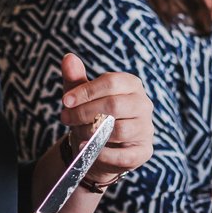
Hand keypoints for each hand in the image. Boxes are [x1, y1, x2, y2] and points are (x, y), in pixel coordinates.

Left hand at [59, 53, 153, 185]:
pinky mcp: (143, 151)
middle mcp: (143, 105)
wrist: (98, 148)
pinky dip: (102, 154)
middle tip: (65, 118)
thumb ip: (76, 78)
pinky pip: (124, 155)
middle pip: (114, 105)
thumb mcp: (82, 97)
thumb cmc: (92, 116)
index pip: (111, 82)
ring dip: (92, 133)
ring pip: (119, 130)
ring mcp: (146, 129)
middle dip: (85, 112)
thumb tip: (68, 57)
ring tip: (76, 133)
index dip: (86, 91)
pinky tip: (87, 149)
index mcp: (131, 85)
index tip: (65, 101)